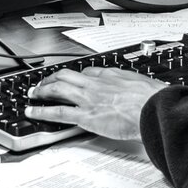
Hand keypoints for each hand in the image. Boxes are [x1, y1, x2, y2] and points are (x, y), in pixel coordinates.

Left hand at [24, 66, 168, 141]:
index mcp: (112, 75)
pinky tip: (33, 111)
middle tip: (43, 83)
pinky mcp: (85, 115)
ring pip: (58, 89)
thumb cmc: (155, 100)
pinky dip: (42, 111)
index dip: (76, 76)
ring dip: (42, 91)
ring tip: (33, 94)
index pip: (88, 72)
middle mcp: (96, 84)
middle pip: (67, 75)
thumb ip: (138, 89)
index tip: (72, 79)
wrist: (155, 109)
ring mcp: (89, 98)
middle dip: (52, 79)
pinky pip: (58, 111)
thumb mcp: (146, 87)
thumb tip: (146, 93)